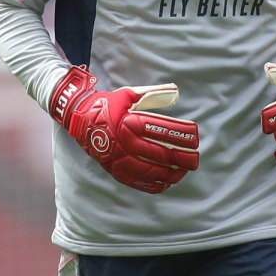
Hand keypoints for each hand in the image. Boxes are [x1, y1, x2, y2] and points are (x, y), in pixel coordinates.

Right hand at [50, 66, 199, 193]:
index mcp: (129, 122)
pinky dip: (153, 184)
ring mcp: (118, 158)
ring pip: (149, 171)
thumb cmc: (108, 104)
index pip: (161, 130)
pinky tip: (166, 183)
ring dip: (170, 173)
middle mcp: (124, 142)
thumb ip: (152, 94)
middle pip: (159, 153)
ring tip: (184, 172)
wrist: (79, 118)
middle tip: (195, 158)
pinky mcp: (114, 169)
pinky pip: (136, 181)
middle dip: (181, 157)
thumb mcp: (129, 94)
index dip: (181, 135)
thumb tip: (175, 91)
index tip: (196, 137)